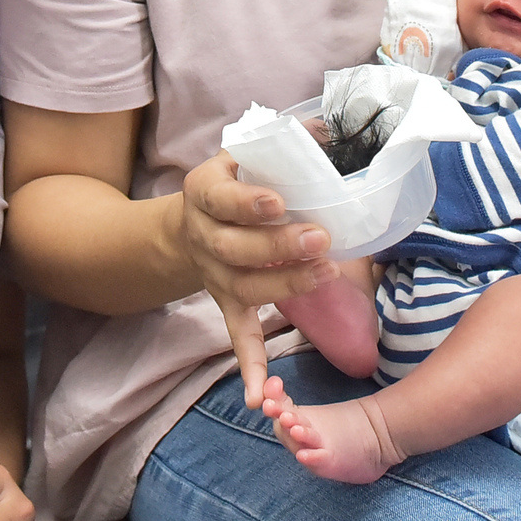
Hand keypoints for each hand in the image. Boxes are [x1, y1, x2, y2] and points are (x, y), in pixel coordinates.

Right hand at [178, 153, 331, 408]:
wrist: (186, 225)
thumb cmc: (231, 184)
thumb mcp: (244, 154)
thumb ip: (286, 140)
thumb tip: (333, 125)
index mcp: (203, 192)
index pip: (221, 199)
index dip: (248, 203)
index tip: (280, 202)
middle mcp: (202, 235)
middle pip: (235, 248)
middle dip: (278, 246)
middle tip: (319, 239)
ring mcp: (213, 274)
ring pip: (243, 288)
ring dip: (283, 285)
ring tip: (325, 274)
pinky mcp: (225, 302)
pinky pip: (236, 335)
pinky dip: (248, 365)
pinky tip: (257, 396)